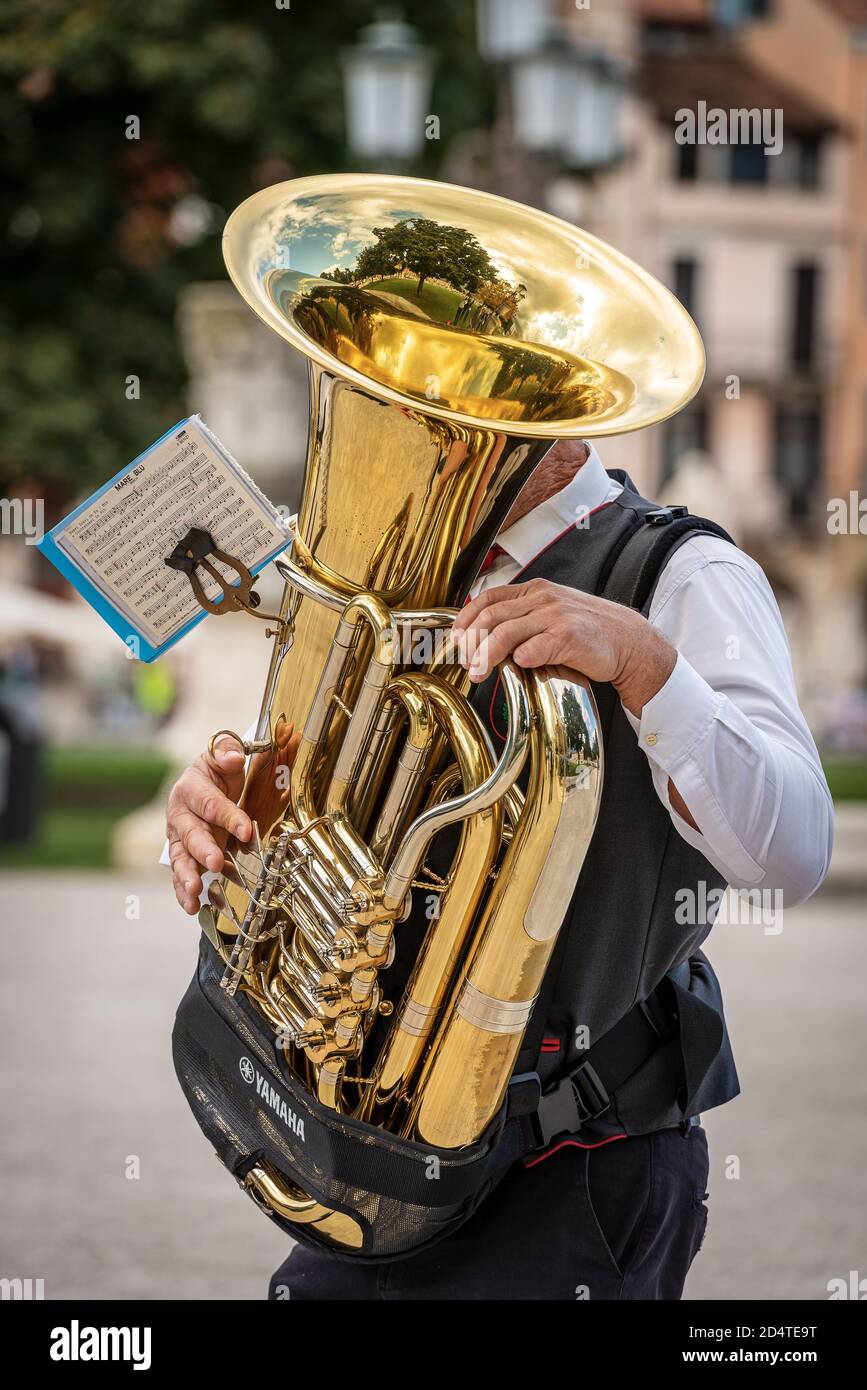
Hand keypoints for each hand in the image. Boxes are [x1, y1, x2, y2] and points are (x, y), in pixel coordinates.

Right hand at [166, 735, 252, 914]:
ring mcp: (179, 838)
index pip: (210, 804)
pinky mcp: (184, 856)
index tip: (246, 831)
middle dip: (202, 849)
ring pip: (180, 858)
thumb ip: (226, 752)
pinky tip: (192, 907)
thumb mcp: (224, 756)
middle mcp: (180, 814)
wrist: (205, 784)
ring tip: (194, 891)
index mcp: (190, 788)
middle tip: (213, 862)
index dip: (228, 817)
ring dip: (186, 875)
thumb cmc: (217, 772)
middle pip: (190, 833)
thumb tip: (232, 756)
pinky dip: (183, 892)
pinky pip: (180, 875)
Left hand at [452, 577, 676, 714]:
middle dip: (471, 643)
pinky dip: (519, 659)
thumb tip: (486, 635)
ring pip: (505, 633)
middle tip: (466, 663)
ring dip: (486, 656)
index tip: (456, 640)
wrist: (628, 642)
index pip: (489, 598)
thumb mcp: (553, 612)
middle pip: (491, 617)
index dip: (466, 619)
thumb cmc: (589, 631)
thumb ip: (524, 617)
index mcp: (535, 590)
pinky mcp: (568, 638)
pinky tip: (517, 667)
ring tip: (479, 673)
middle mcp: (543, 598)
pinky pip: (533, 648)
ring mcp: (556, 616)